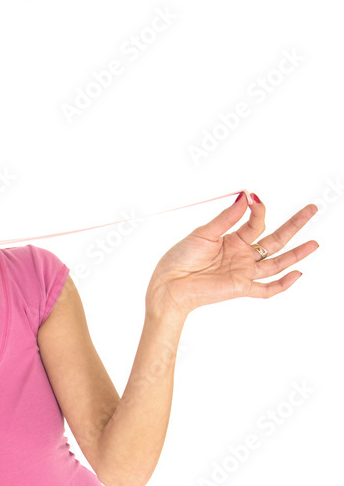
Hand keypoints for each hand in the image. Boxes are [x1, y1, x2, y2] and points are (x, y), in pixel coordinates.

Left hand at [145, 193, 318, 318]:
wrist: (169, 284)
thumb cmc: (181, 258)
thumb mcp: (204, 233)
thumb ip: (227, 218)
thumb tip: (245, 196)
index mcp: (233, 239)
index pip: (256, 223)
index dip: (258, 210)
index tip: (254, 199)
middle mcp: (242, 255)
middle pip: (275, 239)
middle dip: (295, 224)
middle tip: (313, 208)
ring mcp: (243, 272)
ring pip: (276, 263)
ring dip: (296, 254)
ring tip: (315, 243)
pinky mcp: (240, 288)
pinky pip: (265, 289)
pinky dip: (282, 284)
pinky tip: (297, 274)